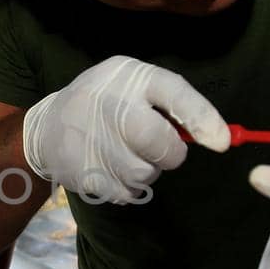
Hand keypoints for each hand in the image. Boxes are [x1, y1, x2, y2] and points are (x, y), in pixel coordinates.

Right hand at [21, 56, 228, 203]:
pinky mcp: (81, 171)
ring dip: (146, 171)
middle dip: (170, 154)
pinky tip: (111, 168)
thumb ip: (175, 106)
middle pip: (158, 142)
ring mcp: (90, 139)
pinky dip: (127, 187)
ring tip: (127, 155)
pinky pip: (125, 192)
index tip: (222, 142)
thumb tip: (219, 138)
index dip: (202, 118)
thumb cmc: (108, 103)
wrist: (47, 127)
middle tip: (163, 152)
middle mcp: (108, 103)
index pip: (173, 92)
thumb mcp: (136, 87)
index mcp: (129, 76)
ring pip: (143, 173)